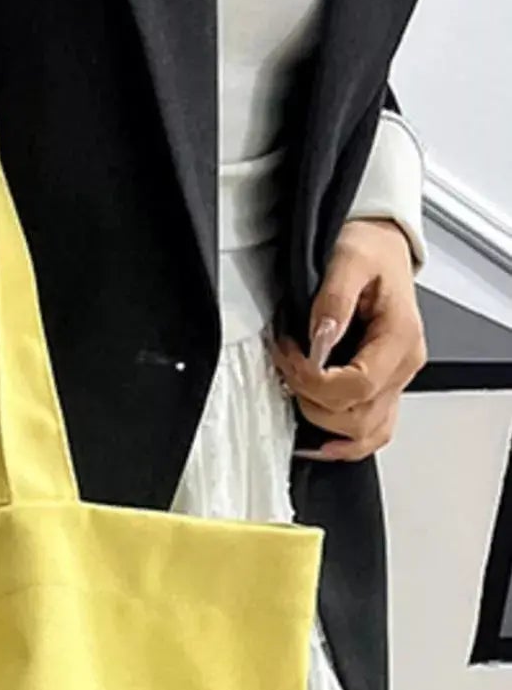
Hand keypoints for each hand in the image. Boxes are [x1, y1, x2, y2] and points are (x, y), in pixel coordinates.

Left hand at [271, 219, 427, 463]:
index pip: (358, 386)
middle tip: (285, 365)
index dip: (314, 382)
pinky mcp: (382, 388)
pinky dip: (343, 445)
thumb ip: (333, 300)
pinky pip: (370, 433)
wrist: (379, 244)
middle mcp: (404, 365)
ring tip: (295, 391)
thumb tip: (320, 339)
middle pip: (357, 417)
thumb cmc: (368, 249)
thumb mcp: (349, 258)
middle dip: (311, 399)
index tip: (288, 357)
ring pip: (364, 434)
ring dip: (322, 423)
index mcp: (401, 338)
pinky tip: (315, 442)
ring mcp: (395, 381)